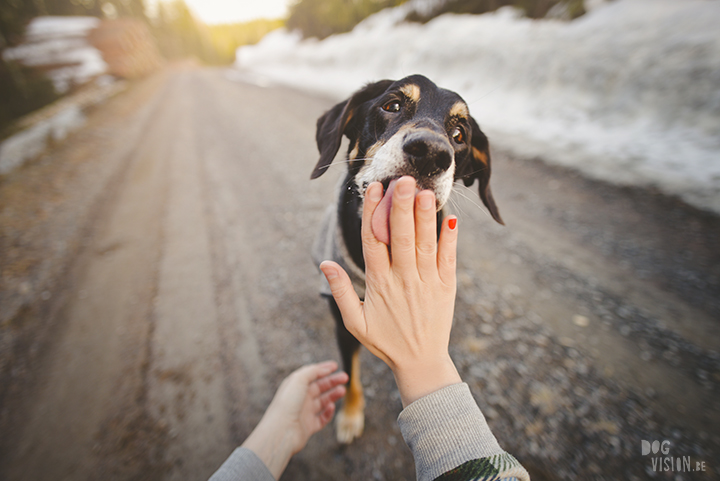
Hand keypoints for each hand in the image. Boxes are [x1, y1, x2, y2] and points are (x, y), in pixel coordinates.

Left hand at [242, 361, 346, 477]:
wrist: (281, 431)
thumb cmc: (287, 404)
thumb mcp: (299, 380)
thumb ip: (313, 371)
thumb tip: (326, 369)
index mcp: (295, 386)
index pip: (311, 375)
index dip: (323, 369)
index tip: (335, 365)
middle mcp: (299, 398)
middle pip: (319, 387)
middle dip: (332, 381)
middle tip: (345, 377)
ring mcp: (304, 413)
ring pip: (322, 401)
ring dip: (333, 395)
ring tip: (342, 391)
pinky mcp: (309, 427)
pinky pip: (322, 418)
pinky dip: (329, 412)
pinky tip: (331, 407)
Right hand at [320, 176, 461, 406]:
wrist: (421, 363)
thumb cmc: (385, 341)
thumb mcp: (355, 321)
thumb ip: (341, 291)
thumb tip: (325, 263)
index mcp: (379, 283)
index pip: (373, 240)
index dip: (372, 212)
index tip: (373, 188)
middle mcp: (403, 278)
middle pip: (401, 235)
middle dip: (401, 206)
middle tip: (403, 180)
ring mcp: (427, 281)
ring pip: (425, 243)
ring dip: (425, 216)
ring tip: (426, 191)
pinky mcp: (446, 287)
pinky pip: (448, 258)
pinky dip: (450, 239)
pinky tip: (451, 219)